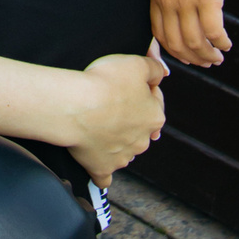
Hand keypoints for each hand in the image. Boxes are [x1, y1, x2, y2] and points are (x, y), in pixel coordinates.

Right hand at [62, 46, 169, 182]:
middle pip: (139, 127)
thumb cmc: (103, 84)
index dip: (140, 88)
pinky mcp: (102, 168)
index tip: (123, 82)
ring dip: (116, 142)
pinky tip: (97, 168)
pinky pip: (105, 175)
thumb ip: (154, 67)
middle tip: (108, 103)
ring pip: (125, 150)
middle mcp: (142, 140)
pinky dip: (102, 172)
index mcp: (154, 116)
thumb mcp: (133, 63)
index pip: (154, 100)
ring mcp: (122, 157)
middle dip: (129, 118)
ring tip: (96, 127)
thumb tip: (162, 72)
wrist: (75, 107)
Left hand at [151, 0, 232, 66]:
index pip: (159, 32)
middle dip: (192, 58)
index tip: (185, 56)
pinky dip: (221, 43)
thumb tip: (188, 0)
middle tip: (206, 62)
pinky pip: (213, 31)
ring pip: (195, 42)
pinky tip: (227, 45)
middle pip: (176, 43)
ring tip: (218, 58)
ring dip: (207, 55)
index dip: (172, 49)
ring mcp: (187, 1)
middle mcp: (168, 2)